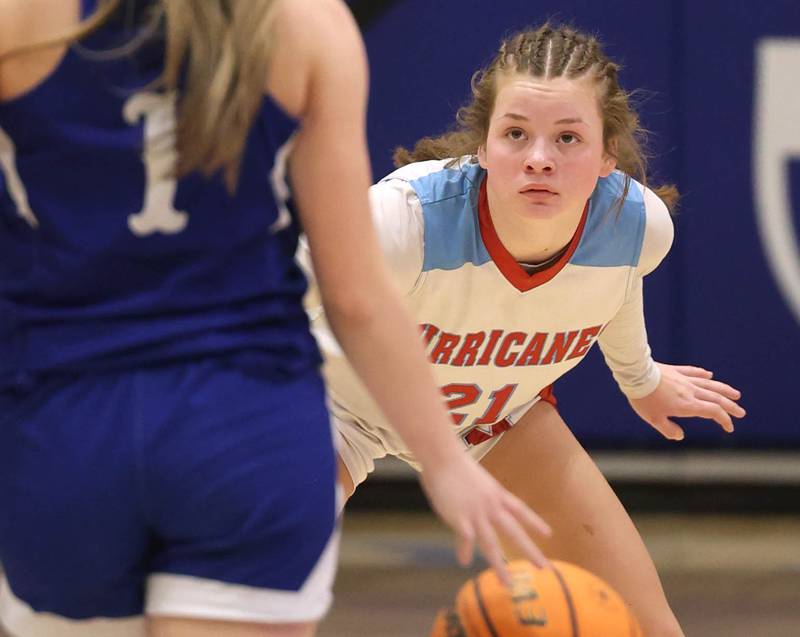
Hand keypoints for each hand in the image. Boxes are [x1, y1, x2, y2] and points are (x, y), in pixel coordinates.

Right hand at [419, 453, 551, 586]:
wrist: (443, 457)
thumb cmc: (454, 464)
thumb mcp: (475, 482)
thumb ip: (477, 498)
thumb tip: (474, 507)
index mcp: (497, 494)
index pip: (521, 510)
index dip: (535, 522)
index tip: (548, 534)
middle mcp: (491, 506)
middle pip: (514, 532)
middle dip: (530, 551)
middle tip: (544, 568)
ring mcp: (476, 513)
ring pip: (491, 543)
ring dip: (499, 565)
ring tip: (506, 584)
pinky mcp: (460, 517)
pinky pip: (464, 539)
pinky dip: (464, 551)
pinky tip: (463, 562)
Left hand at [629, 363, 745, 440]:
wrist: (636, 376)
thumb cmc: (644, 399)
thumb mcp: (654, 419)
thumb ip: (668, 429)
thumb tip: (680, 436)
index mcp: (687, 405)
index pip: (713, 412)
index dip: (724, 420)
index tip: (729, 427)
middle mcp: (690, 391)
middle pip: (716, 398)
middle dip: (730, 406)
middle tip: (741, 412)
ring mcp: (684, 379)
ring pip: (709, 384)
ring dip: (724, 389)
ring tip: (735, 394)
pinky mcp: (675, 370)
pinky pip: (693, 372)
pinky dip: (702, 374)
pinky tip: (709, 375)